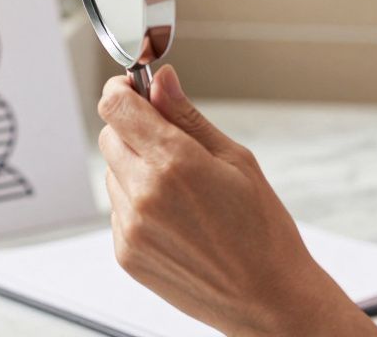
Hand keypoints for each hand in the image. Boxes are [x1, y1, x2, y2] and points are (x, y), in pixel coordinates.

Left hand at [97, 66, 372, 334]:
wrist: (266, 296)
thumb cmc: (263, 229)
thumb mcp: (236, 159)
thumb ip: (187, 116)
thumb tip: (161, 81)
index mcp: (174, 162)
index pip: (116, 106)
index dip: (122, 90)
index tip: (134, 89)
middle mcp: (144, 193)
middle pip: (110, 136)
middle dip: (135, 129)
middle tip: (172, 143)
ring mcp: (131, 227)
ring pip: (114, 173)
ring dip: (137, 168)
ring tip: (183, 190)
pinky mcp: (126, 253)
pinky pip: (118, 209)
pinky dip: (138, 203)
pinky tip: (177, 216)